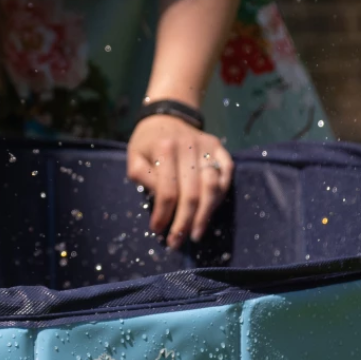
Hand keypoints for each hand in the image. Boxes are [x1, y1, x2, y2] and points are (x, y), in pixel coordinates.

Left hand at [127, 115, 233, 248]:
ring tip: (196, 234)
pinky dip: (220, 196)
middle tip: (177, 242)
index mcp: (164, 148)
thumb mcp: (134, 158)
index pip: (167, 190)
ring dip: (205, 215)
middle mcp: (189, 146)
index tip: (158, 231)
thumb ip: (143, 178)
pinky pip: (226, 175)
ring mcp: (208, 147)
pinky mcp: (220, 148)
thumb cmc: (147, 143)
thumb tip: (161, 204)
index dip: (163, 214)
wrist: (167, 117)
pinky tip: (210, 212)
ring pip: (213, 187)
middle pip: (192, 193)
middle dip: (185, 222)